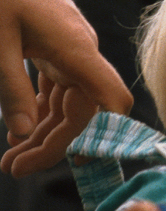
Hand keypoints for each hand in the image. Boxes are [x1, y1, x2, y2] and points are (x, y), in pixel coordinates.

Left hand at [0, 0, 132, 175]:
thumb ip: (10, 89)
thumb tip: (21, 134)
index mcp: (75, 48)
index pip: (109, 102)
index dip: (100, 135)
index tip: (73, 166)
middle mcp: (79, 50)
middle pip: (82, 109)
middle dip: (52, 143)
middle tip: (12, 170)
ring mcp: (67, 45)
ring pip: (67, 100)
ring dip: (42, 129)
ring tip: (10, 157)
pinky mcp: (52, 40)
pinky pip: (54, 84)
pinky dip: (37, 107)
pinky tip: (18, 126)